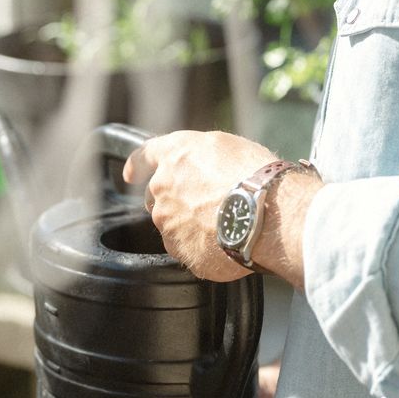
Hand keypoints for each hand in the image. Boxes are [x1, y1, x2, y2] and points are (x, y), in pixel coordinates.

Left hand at [122, 130, 316, 285]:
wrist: (265, 214)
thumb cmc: (254, 176)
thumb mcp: (228, 146)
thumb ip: (200, 155)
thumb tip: (200, 166)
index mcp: (174, 157)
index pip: (144, 156)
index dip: (138, 164)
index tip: (132, 173)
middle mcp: (163, 188)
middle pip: (158, 196)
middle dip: (174, 200)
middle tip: (206, 204)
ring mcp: (168, 223)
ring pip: (173, 225)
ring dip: (191, 225)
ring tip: (226, 224)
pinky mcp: (181, 251)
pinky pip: (188, 250)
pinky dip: (202, 247)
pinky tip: (226, 241)